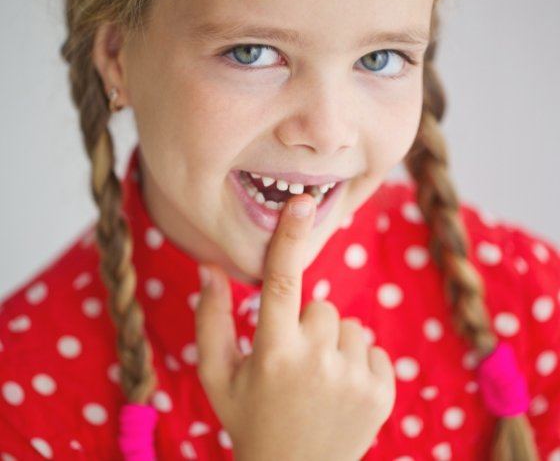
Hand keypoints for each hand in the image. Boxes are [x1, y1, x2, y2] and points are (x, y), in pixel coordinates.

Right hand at [195, 193, 395, 460]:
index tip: (300, 203)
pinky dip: (358, 362)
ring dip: (333, 343)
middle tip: (293, 361)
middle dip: (307, 324)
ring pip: (349, 326)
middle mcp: (316, 362)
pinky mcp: (382, 393)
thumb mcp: (217, 375)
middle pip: (321, 307)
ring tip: (317, 380)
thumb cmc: (249, 419)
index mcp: (272, 353)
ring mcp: (354, 379)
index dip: (288, 238)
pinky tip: (340, 391)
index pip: (281, 282)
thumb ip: (210, 319)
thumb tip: (209, 268)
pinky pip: (373, 348)